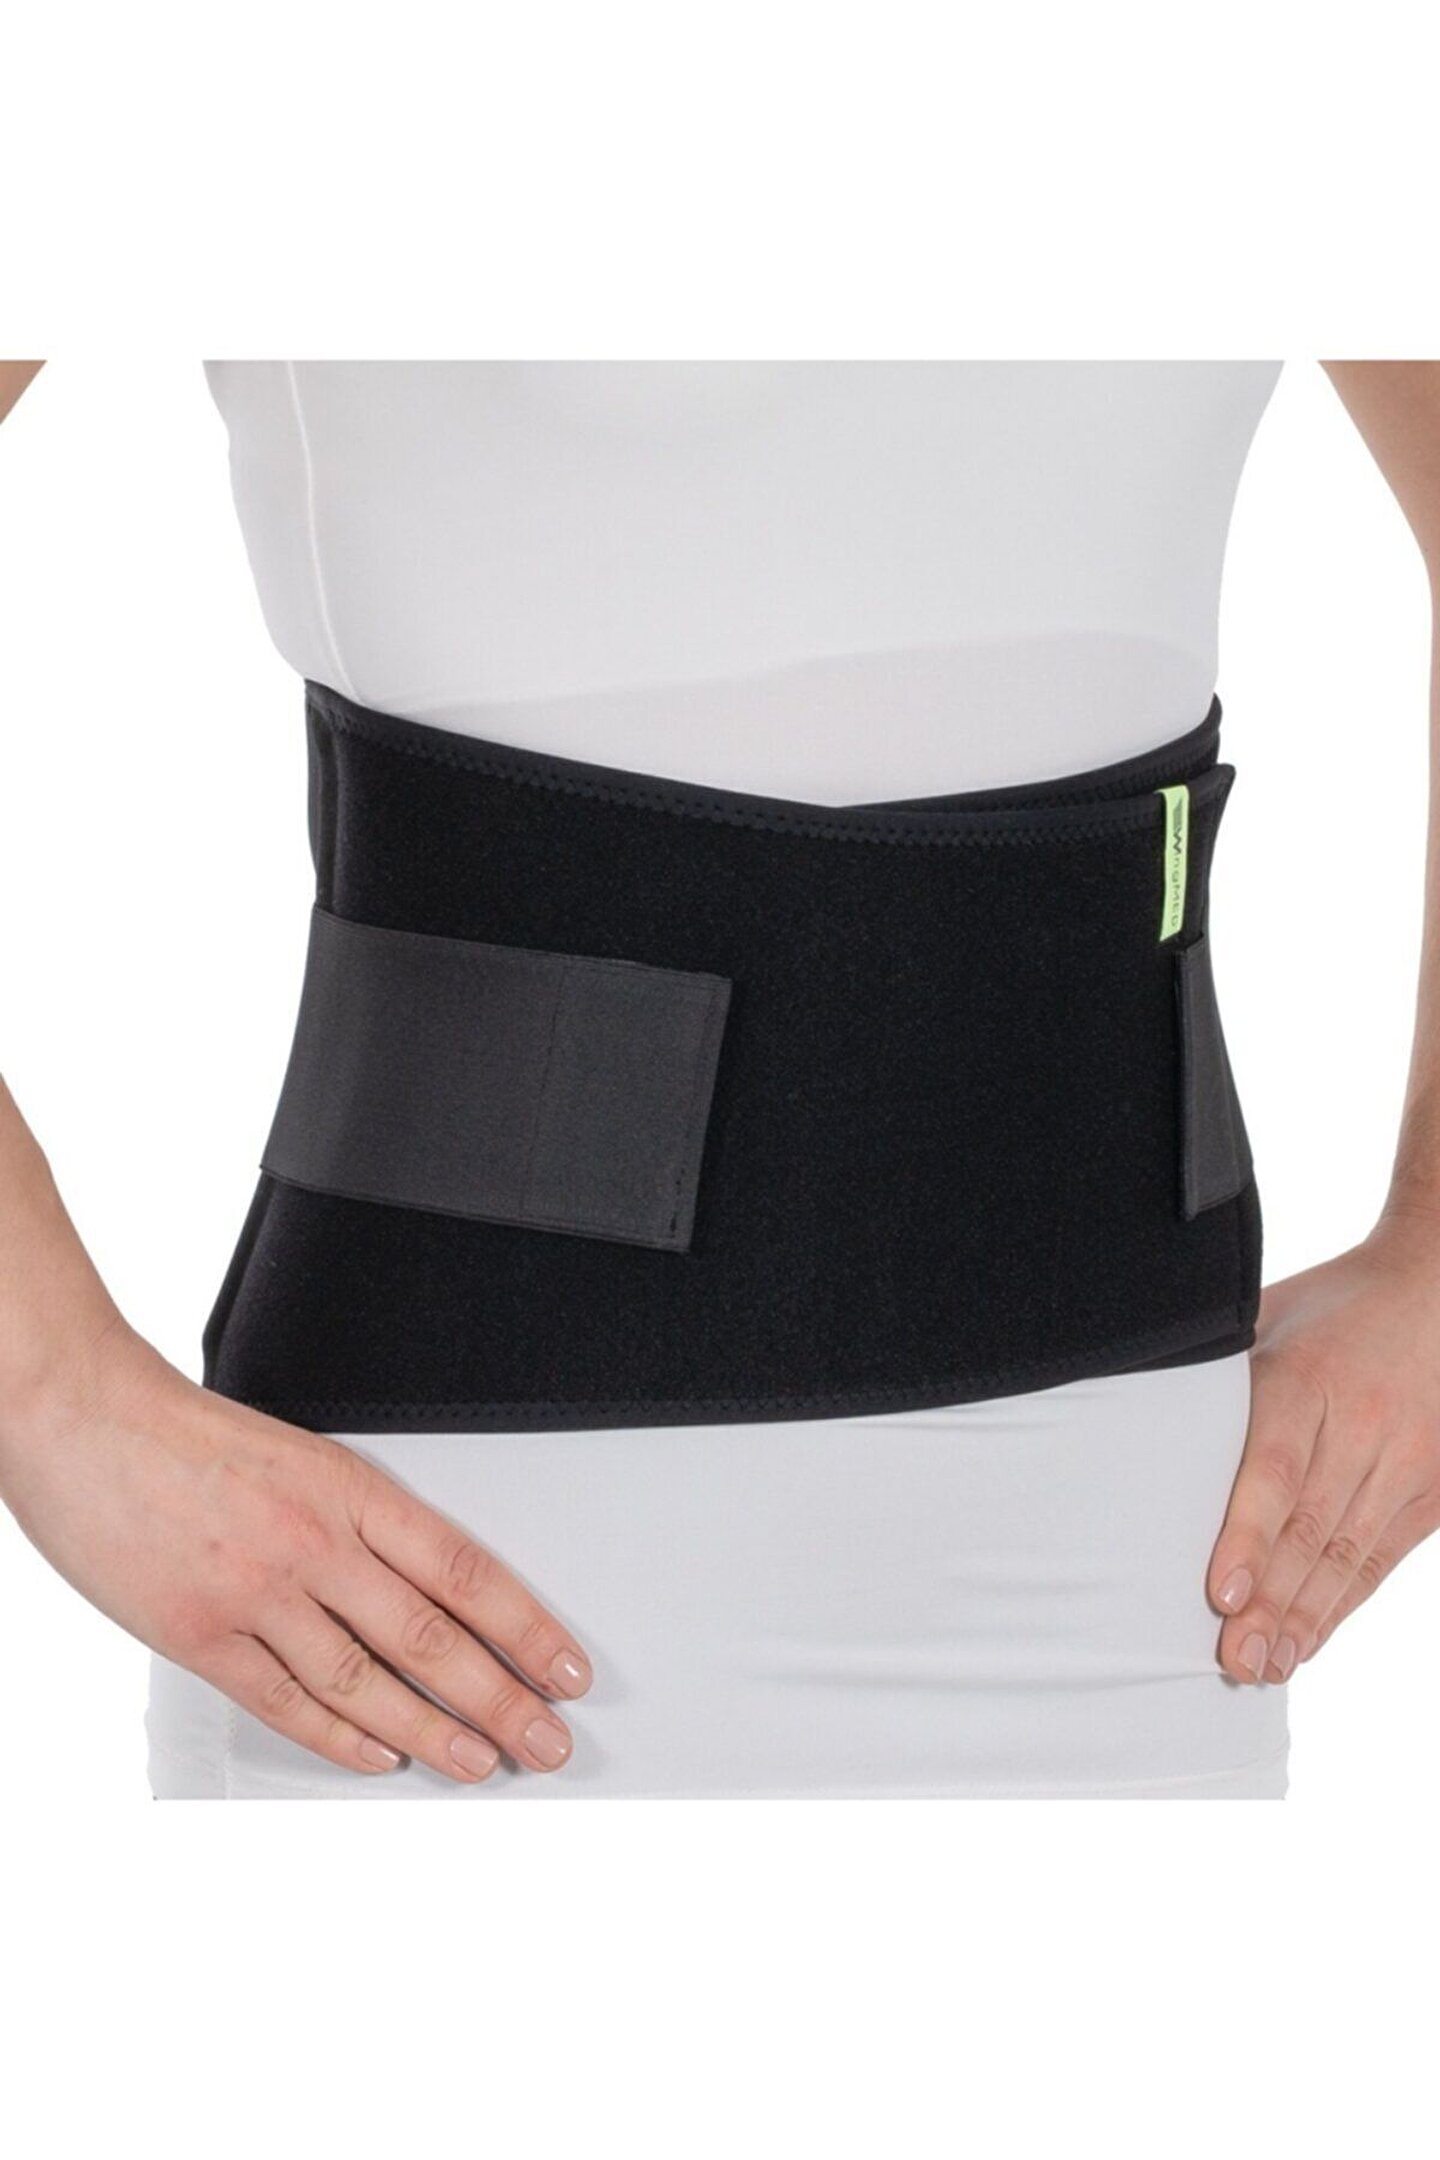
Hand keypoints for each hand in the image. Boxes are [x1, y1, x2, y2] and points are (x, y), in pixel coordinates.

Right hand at [0, 1323, 591, 1781]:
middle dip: (502, 1698)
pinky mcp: (200, 1635)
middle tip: (546, 1740)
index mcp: (348, 1488)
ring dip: (434, 1731)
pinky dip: (340, 1739)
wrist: (86, 1418)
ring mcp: (257, 1594)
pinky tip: (382, 1757)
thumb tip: (428, 1590)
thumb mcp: (302, 1455)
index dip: (525, 1627)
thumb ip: (358, 1520)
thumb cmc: (187, 1433)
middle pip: (431, 1637)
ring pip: (368, 1682)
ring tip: (480, 1762)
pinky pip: (287, 1702)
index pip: (464, 1569)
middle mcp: (313, 1542)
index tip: (564, 1667)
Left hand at [1206, 1202, 1439, 1683]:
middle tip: (1233, 1659)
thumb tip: (1127, 1406)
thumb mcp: (1267, 1317)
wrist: (1436, 1288)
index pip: (1274, 1469)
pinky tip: (1307, 1640)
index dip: (1248, 1536)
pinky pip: (1381, 1558)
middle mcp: (1360, 1425)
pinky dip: (1342, 1604)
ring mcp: (1404, 1460)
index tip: (1222, 1592)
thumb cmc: (1331, 1307)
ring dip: (1305, 1617)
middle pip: (1312, 1528)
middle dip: (1272, 1602)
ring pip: (1348, 1554)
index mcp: (1305, 1378)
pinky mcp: (1431, 1489)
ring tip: (1265, 1665)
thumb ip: (1217, 1372)